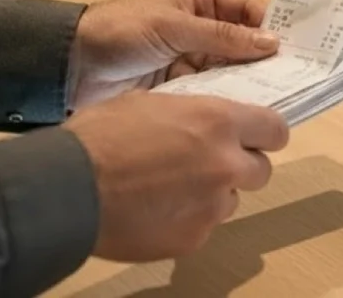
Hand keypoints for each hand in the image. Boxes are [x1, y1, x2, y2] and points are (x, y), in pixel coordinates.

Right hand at [65, 91, 288, 260]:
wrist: (67, 188)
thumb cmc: (103, 135)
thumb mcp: (152, 103)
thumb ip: (192, 114)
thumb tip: (204, 122)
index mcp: (218, 122)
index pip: (276, 130)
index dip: (266, 134)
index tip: (256, 137)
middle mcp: (226, 164)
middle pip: (261, 171)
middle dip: (241, 166)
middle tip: (210, 163)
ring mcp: (212, 207)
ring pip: (231, 200)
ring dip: (213, 193)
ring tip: (172, 188)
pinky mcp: (192, 239)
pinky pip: (203, 226)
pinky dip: (187, 219)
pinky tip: (155, 211)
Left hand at [70, 0, 279, 108]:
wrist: (68, 67)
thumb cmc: (119, 31)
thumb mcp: (173, 27)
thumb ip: (222, 37)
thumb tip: (271, 42)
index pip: (248, 10)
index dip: (272, 26)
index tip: (300, 48)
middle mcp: (201, 25)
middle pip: (244, 42)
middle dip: (265, 58)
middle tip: (297, 79)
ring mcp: (191, 56)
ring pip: (231, 69)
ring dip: (248, 82)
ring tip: (277, 99)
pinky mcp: (180, 85)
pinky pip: (212, 90)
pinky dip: (226, 99)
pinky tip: (244, 112)